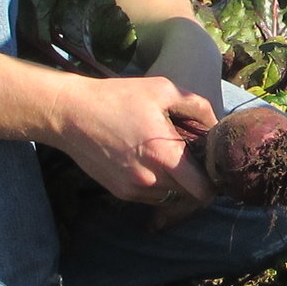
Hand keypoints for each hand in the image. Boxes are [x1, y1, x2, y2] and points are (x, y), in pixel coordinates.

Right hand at [54, 74, 217, 208]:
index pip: (202, 189)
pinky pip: (150, 195)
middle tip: (190, 156)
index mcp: (165, 155)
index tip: (213, 168)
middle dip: (194, 178)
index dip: (213, 182)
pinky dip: (155, 183)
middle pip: (189, 193)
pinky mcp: (120, 192)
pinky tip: (146, 160)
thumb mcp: (162, 90)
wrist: (70, 114)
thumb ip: (197, 106)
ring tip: (165, 155)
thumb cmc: (117, 97)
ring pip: (169, 195)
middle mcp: (150, 178)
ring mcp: (133, 189)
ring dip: (174, 182)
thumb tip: (216, 125)